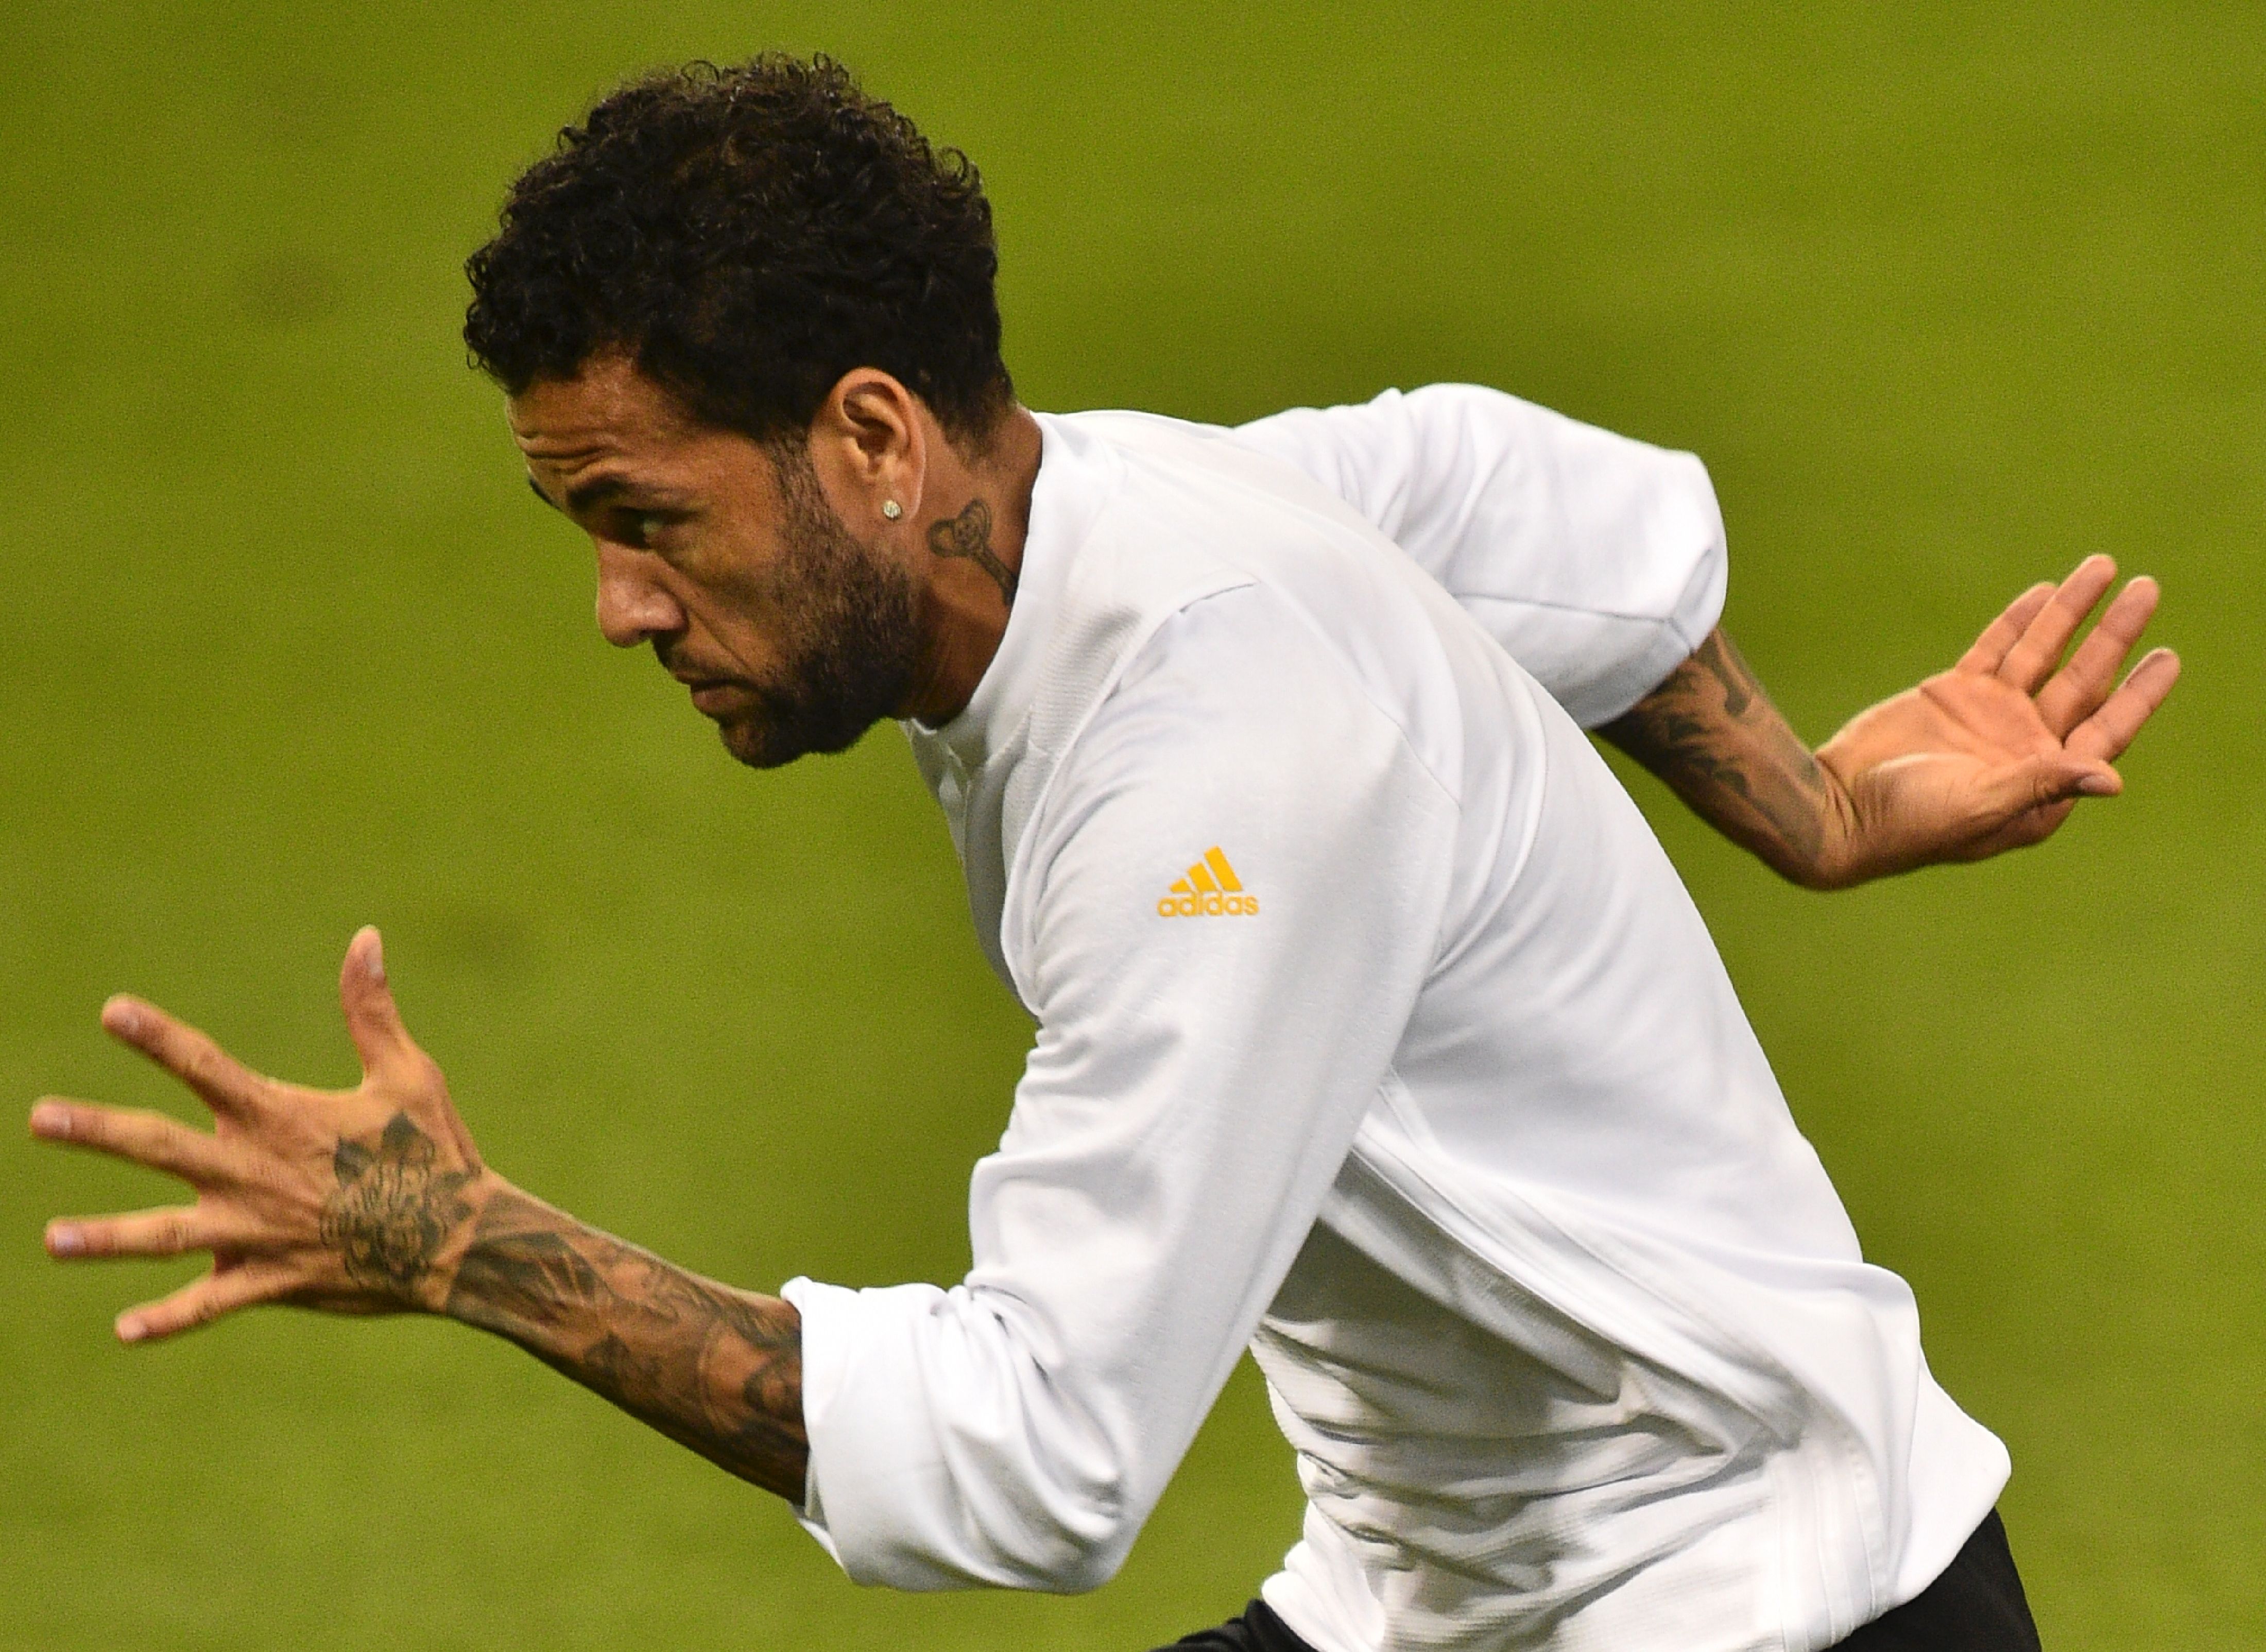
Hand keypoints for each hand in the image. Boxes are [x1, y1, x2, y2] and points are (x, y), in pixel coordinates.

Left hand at [31, 927, 494, 1342]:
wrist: (461, 1243)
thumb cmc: (436, 1152)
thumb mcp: (407, 1074)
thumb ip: (370, 1011)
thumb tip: (365, 938)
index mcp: (282, 1118)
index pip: (207, 1067)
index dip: (157, 1037)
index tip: (111, 1012)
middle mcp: (256, 1173)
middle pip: (160, 1147)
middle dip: (96, 1131)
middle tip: (40, 1117)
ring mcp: (258, 1232)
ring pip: (165, 1237)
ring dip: (106, 1238)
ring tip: (52, 1240)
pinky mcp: (271, 1281)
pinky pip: (209, 1305)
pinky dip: (167, 1319)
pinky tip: (125, 1330)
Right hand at [1813, 554, 2179, 885]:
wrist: (1839, 806)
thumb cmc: (1911, 824)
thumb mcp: (1982, 806)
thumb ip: (2045, 785)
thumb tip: (2113, 779)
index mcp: (2044, 782)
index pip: (2107, 729)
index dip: (2140, 693)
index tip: (2168, 656)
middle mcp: (2025, 745)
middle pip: (2084, 681)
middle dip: (2115, 634)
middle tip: (2148, 589)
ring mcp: (1990, 716)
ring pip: (2043, 653)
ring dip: (2072, 612)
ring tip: (2103, 566)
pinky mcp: (1953, 693)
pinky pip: (1997, 648)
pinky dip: (2020, 620)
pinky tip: (2046, 591)